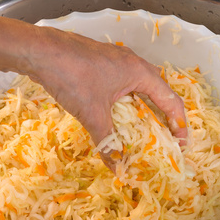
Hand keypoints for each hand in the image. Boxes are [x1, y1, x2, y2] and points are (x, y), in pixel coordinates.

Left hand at [23, 27, 187, 146]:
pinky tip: (117, 115)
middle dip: (164, 117)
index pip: (171, 101)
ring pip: (140, 88)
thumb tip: (117, 168)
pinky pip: (124, 84)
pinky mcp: (102, 63)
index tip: (180, 145)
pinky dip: (127, 102)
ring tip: (144, 130)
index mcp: (140, 73)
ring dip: (145, 108)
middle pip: (159, 93)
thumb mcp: (92, 114)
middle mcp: (133, 64)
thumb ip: (107, 142)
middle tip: (165, 139)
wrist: (39, 51)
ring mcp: (117, 61)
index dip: (179, 125)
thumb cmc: (71, 76)